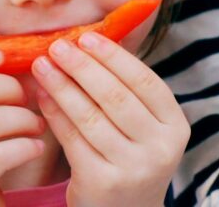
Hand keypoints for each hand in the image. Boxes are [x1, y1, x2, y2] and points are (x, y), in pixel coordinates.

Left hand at [32, 32, 189, 206]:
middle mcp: (160, 148)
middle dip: (83, 67)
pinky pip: (72, 139)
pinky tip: (42, 96)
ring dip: (63, 86)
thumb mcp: (146, 128)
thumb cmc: (132, 159)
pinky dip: (55, 113)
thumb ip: (130, 92)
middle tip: (59, 46)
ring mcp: (132, 168)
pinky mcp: (102, 182)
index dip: (114, 57)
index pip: (145, 81)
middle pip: (116, 96)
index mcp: (176, 127)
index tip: (88, 37)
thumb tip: (97, 40)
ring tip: (43, 65)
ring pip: (90, 116)